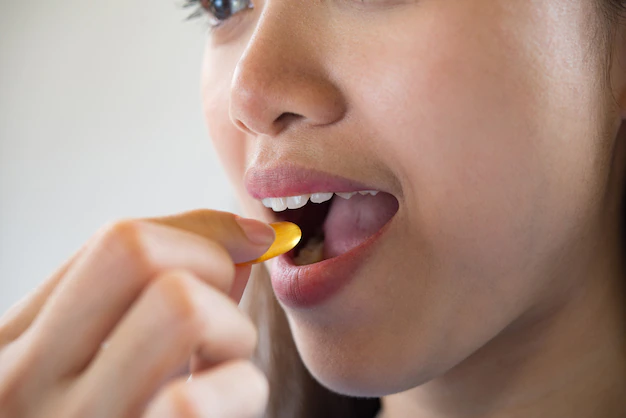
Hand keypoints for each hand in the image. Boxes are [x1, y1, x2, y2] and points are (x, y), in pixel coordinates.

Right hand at [0, 209, 274, 417]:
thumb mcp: (96, 364)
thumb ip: (152, 297)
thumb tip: (241, 240)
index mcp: (12, 347)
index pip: (120, 240)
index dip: (205, 230)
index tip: (252, 241)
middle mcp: (20, 387)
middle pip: (143, 255)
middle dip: (213, 268)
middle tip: (219, 321)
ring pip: (181, 310)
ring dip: (230, 337)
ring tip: (217, 374)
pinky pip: (196, 402)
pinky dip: (237, 394)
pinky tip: (222, 410)